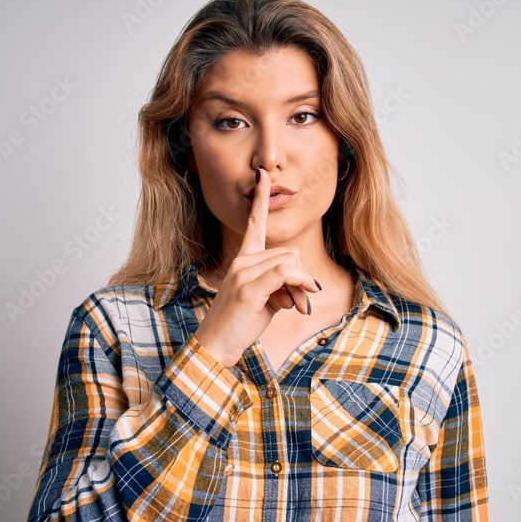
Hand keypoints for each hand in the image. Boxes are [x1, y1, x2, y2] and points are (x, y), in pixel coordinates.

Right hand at [192, 167, 321, 367]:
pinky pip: (285, 273)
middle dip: (300, 278)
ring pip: (290, 262)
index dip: (260, 199)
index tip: (262, 174)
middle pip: (290, 252)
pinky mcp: (249, 288)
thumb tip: (304, 285)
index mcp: (242, 261)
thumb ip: (282, 286)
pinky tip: (301, 301)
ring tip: (291, 310)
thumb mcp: (266, 302)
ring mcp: (243, 273)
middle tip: (296, 304)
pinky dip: (300, 283)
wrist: (215, 347)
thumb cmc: (239, 325)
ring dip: (300, 288)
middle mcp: (241, 262)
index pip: (253, 224)